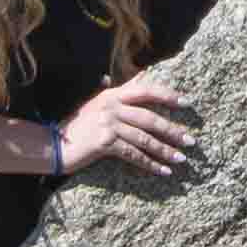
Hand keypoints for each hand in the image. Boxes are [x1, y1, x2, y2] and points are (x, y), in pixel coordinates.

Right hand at [58, 73, 196, 181]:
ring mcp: (108, 124)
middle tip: (191, 140)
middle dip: (172, 130)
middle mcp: (111, 106)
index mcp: (111, 94)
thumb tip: (144, 75)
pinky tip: (163, 171)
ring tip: (181, 159)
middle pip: (149, 118)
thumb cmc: (77, 126)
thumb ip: (119, 91)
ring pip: (144, 138)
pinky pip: (134, 155)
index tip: (186, 103)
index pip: (145, 90)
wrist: (54, 144)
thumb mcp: (97, 103)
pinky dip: (150, 164)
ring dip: (165, 150)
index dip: (167, 95)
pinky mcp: (105, 143)